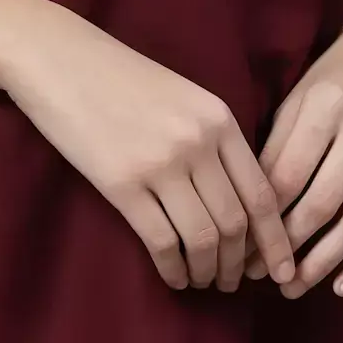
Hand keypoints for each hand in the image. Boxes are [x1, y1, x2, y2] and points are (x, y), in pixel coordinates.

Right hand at [0, 9, 296, 294]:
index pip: (262, 193)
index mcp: (219, 118)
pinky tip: (173, 277)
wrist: (60, 59)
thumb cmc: (121, 78)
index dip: (275, 240)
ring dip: (207, 271)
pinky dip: (173, 269)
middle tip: (231, 282)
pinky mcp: (122, 184)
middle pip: (235, 222)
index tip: (283, 269)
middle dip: (237, 264)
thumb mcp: (184, 97)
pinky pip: (162, 242)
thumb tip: (238, 201)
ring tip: (202, 282)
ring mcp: (161, 163)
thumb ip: (214, 139)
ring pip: (203, 238)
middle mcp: (198, 142)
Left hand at [241, 21, 342, 297]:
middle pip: (321, 203)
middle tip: (260, 274)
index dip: (262, 218)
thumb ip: (275, 148)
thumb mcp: (296, 98)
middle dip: (288, 247)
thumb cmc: (333, 78)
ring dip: (324, 262)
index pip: (288, 176)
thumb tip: (249, 210)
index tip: (241, 246)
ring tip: (294, 286)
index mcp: (326, 107)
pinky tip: (342, 283)